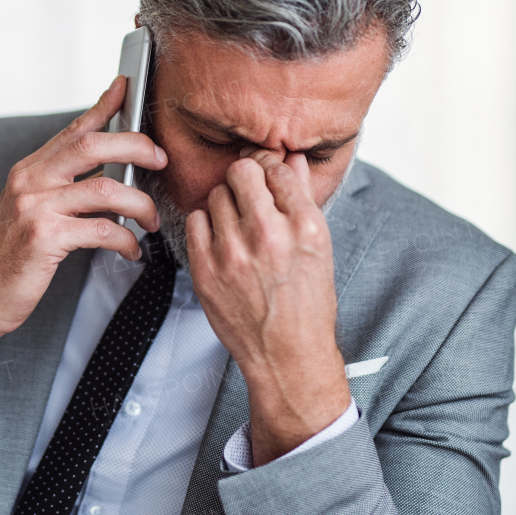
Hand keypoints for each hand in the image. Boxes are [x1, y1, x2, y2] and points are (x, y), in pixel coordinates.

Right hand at [0, 76, 166, 387]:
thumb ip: (62, 187)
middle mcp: (29, 182)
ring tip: (151, 220)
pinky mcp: (44, 238)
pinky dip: (125, 240)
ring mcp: (34, 208)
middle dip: (134, 146)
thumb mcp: (32, 211)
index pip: (73, 129)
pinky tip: (132, 251)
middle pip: (91, 145)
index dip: (103, 105)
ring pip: (105, 189)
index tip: (127, 87)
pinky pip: (101, 230)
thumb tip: (111, 173)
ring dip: (139, 204)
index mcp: (29, 171)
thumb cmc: (14, 257)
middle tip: (161, 159)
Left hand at [186, 147, 350, 464]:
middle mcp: (268, 236)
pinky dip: (206, 224)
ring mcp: (233, 253)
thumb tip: (292, 159)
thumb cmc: (307, 304)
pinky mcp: (206, 270)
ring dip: (226, 202)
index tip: (266, 175)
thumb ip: (302, 197)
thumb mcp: (319, 247)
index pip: (277, 168)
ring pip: (216, 194)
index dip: (270, 167)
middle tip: (248, 194)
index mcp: (304, 227)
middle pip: (241, 172)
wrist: (287, 355)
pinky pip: (196, 220)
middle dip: (245, 178)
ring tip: (238, 224)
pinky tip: (221, 239)